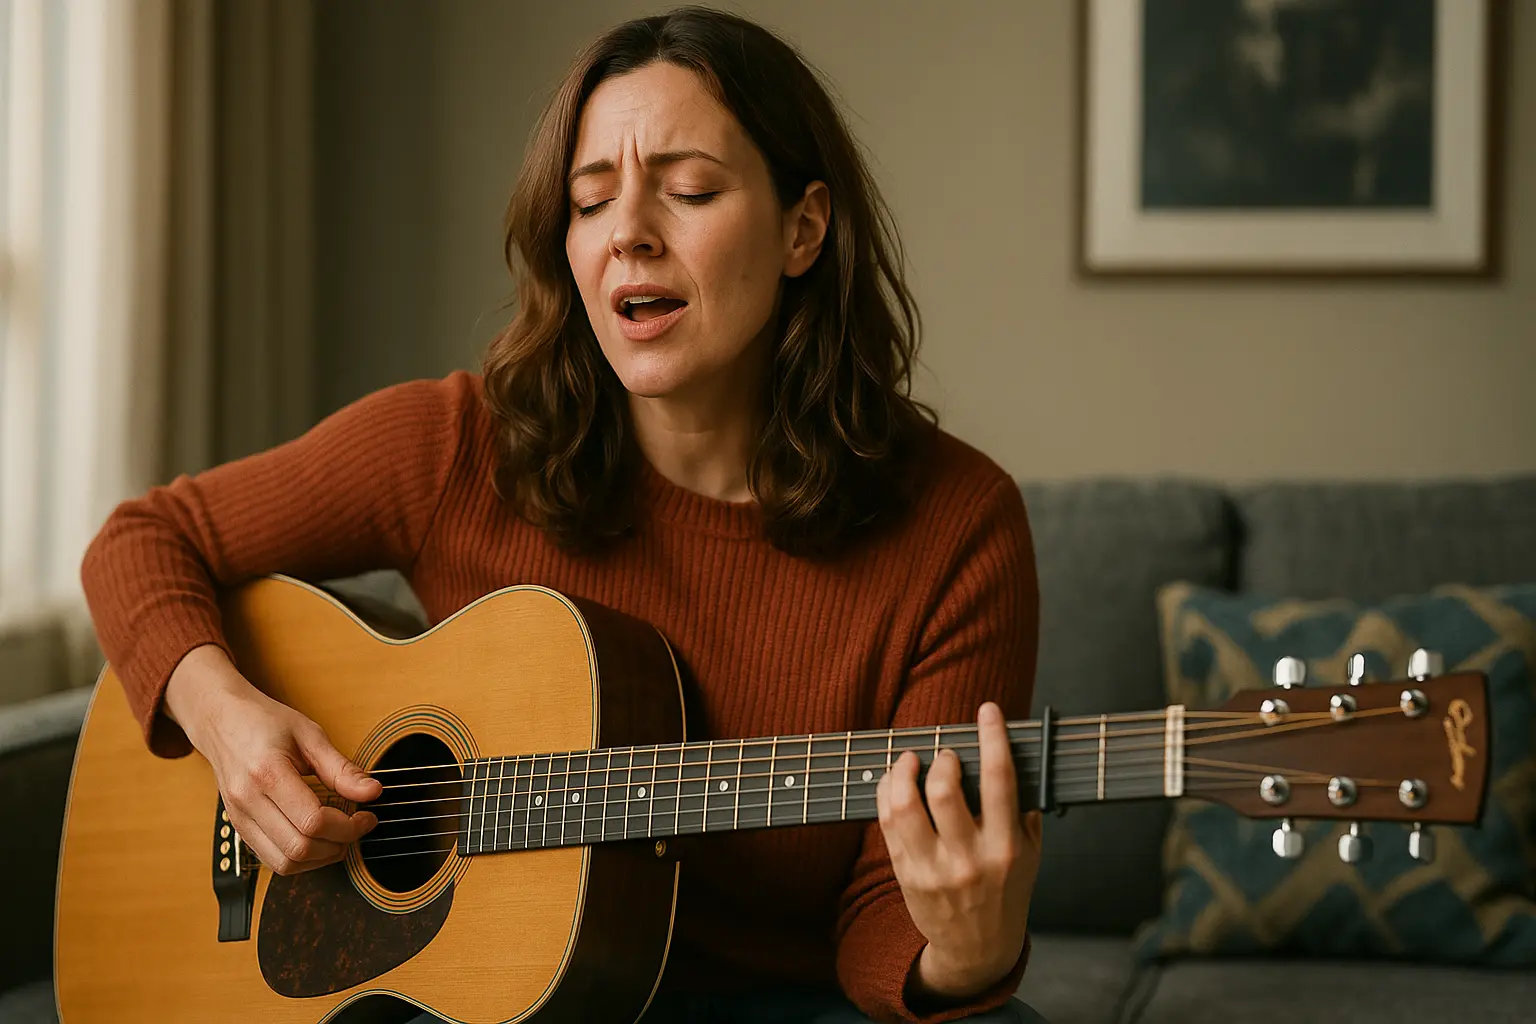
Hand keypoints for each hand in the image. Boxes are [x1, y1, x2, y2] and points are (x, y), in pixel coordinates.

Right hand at [165, 644, 381, 874]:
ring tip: (339, 836)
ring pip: (283, 863)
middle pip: (299, 848)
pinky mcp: (238, 827)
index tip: (367, 817)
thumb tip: (374, 792)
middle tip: (357, 827)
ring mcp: (239, 818)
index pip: (313, 821)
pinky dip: (299, 859)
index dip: (348, 827)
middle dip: (338, 844)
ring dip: (319, 858)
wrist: (222, 720)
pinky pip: (271, 860)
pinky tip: (317, 839)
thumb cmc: (265, 722)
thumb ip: (341, 768)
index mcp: (267, 773)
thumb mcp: (310, 735)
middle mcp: (247, 801)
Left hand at [875, 701, 1041, 1000]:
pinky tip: (896, 781)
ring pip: (906, 805)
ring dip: (904, 771)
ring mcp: (933, 868)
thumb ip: (1023, 809)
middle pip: (945, 790)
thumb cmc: (1006, 891)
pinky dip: (888, 792)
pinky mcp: (906, 873)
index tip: (988, 710)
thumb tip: (1008, 756)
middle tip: (946, 754)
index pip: (1000, 781)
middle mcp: (969, 858)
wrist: (977, 948)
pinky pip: (887, 822)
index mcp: (1007, 847)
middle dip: (943, 758)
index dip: (993, 738)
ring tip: (911, 759)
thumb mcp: (1030, 854)